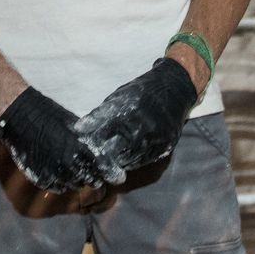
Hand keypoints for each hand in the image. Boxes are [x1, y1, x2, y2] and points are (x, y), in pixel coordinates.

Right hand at [0, 88, 104, 192]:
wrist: (22, 118)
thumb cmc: (51, 117)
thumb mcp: (77, 127)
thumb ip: (91, 143)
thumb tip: (108, 154)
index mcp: (82, 150)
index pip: (104, 170)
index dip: (112, 174)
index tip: (118, 176)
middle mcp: (70, 166)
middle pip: (90, 181)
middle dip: (93, 176)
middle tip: (92, 170)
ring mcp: (55, 175)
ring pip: (74, 186)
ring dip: (76, 180)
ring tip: (72, 167)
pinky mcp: (41, 180)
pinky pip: (57, 187)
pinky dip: (60, 182)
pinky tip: (59, 171)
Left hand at [72, 57, 196, 183]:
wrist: (175, 89)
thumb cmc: (142, 92)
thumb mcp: (118, 98)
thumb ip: (100, 115)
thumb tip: (79, 129)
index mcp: (125, 114)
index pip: (102, 137)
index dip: (92, 147)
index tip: (86, 153)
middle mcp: (140, 128)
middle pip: (115, 153)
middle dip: (104, 160)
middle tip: (97, 164)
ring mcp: (154, 139)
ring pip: (129, 161)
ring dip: (118, 163)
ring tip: (110, 162)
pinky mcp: (165, 147)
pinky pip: (144, 161)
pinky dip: (133, 162)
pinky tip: (127, 158)